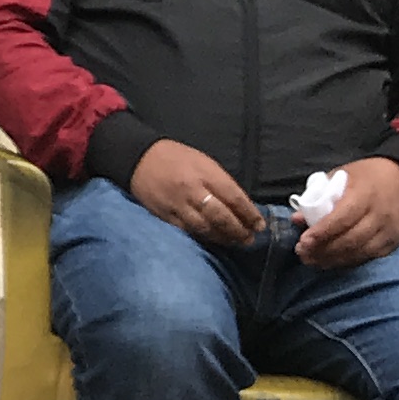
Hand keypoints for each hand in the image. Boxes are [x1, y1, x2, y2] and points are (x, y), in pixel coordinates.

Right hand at [125, 137, 259, 248]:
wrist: (139, 158)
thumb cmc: (176, 157)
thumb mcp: (204, 162)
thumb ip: (221, 182)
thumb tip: (240, 205)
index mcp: (205, 173)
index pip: (234, 198)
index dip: (249, 214)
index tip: (259, 225)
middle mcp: (193, 190)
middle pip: (221, 217)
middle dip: (239, 230)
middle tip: (249, 239)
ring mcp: (178, 205)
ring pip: (206, 228)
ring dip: (223, 237)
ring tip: (234, 242)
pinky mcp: (165, 216)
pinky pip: (188, 231)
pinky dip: (203, 237)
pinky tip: (212, 240)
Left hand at [296, 154, 398, 269]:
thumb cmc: (365, 176)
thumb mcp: (339, 177)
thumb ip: (318, 197)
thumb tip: (296, 219)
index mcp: (365, 193)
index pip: (342, 218)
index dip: (322, 232)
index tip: (303, 242)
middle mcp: (380, 214)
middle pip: (351, 239)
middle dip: (324, 250)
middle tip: (303, 254)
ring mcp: (390, 230)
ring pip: (360, 252)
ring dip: (334, 259)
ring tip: (314, 260)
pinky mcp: (395, 241)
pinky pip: (370, 256)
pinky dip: (350, 261)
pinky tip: (334, 261)